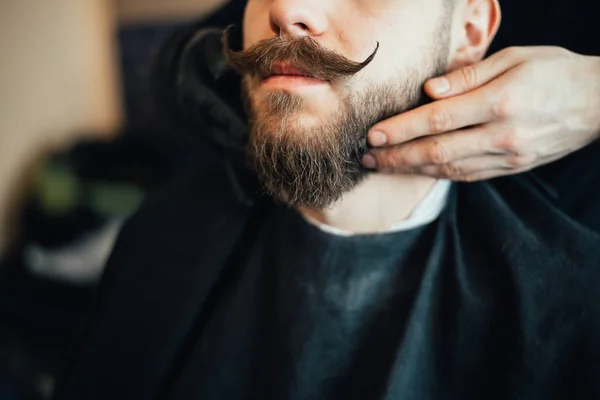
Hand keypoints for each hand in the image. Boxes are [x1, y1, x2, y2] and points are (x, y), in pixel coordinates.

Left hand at [362, 47, 599, 181]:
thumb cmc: (555, 71)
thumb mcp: (515, 58)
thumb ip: (468, 76)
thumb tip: (428, 92)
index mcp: (501, 102)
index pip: (438, 119)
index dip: (402, 129)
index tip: (374, 134)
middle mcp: (502, 135)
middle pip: (437, 151)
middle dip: (397, 156)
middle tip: (367, 157)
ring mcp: (508, 156)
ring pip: (449, 169)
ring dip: (412, 170)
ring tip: (383, 166)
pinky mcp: (512, 168)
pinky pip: (468, 175)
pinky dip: (439, 175)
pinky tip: (418, 171)